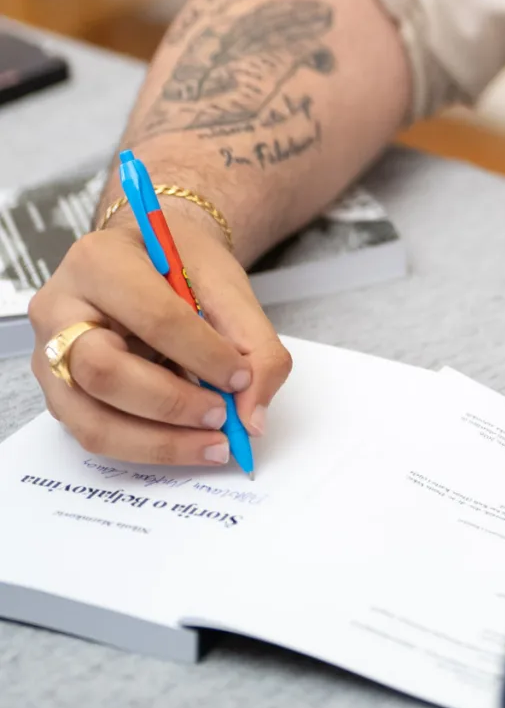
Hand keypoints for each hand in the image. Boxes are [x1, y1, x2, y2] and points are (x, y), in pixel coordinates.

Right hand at [29, 214, 290, 463]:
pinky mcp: (58, 395)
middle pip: (103, 371)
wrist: (151, 259)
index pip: (152, 316)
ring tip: (214, 443)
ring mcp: (49, 357)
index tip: (242, 378)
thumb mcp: (225, 283)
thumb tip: (252, 416)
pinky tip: (190, 444)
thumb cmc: (182, 265)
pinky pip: (97, 436)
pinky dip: (149, 448)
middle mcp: (59, 310)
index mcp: (99, 260)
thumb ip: (253, 343)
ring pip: (93, 420)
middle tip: (222, 415)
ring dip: (161, 442)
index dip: (202, 354)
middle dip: (171, 403)